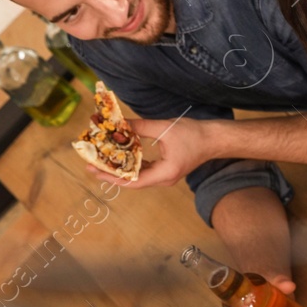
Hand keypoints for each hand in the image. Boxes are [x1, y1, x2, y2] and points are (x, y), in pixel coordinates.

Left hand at [87, 117, 208, 188]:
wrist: (215, 139)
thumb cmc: (194, 135)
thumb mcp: (165, 128)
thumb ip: (141, 127)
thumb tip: (118, 125)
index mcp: (164, 174)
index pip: (133, 181)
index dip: (112, 177)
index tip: (95, 170)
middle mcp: (164, 179)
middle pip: (132, 181)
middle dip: (112, 173)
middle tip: (92, 165)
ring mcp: (166, 176)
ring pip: (138, 177)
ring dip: (121, 169)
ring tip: (103, 161)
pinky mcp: (167, 170)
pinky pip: (145, 171)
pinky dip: (132, 164)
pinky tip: (122, 156)